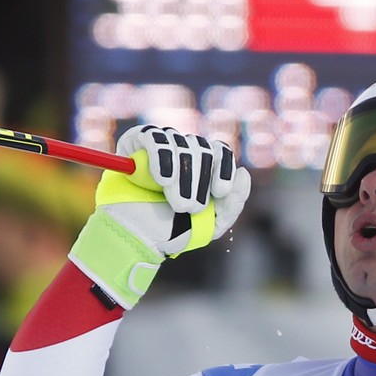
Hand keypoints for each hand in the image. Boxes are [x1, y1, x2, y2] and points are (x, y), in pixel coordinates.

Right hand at [68, 126, 249, 307]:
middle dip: (199, 181)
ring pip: (181, 145)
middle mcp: (182, 152)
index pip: (219, 152)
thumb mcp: (209, 225)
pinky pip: (155, 139)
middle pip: (202, 148)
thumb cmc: (170, 232)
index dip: (224, 169)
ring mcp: (159, 146)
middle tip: (188, 207)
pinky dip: (162, 157)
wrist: (132, 237)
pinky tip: (162, 179)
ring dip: (182, 176)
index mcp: (201, 167)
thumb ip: (232, 204)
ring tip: (175, 202)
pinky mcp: (135, 142)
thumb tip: (244, 173)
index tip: (220, 193)